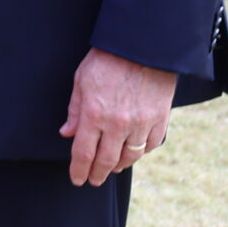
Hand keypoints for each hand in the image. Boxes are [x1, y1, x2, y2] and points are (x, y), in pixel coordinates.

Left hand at [60, 48, 175, 186]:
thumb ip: (75, 109)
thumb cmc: (107, 59)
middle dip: (97, 174)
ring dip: (118, 166)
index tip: (77, 179)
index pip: (83, 153)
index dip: (78, 170)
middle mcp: (118, 124)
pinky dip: (140, 153)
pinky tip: (133, 152)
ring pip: (129, 157)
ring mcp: (142, 124)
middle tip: (92, 180)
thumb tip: (67, 133)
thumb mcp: (81, 79)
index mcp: (95, 113)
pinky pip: (150, 146)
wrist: (142, 46)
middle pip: (106, 161)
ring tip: (111, 169)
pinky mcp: (160, 120)